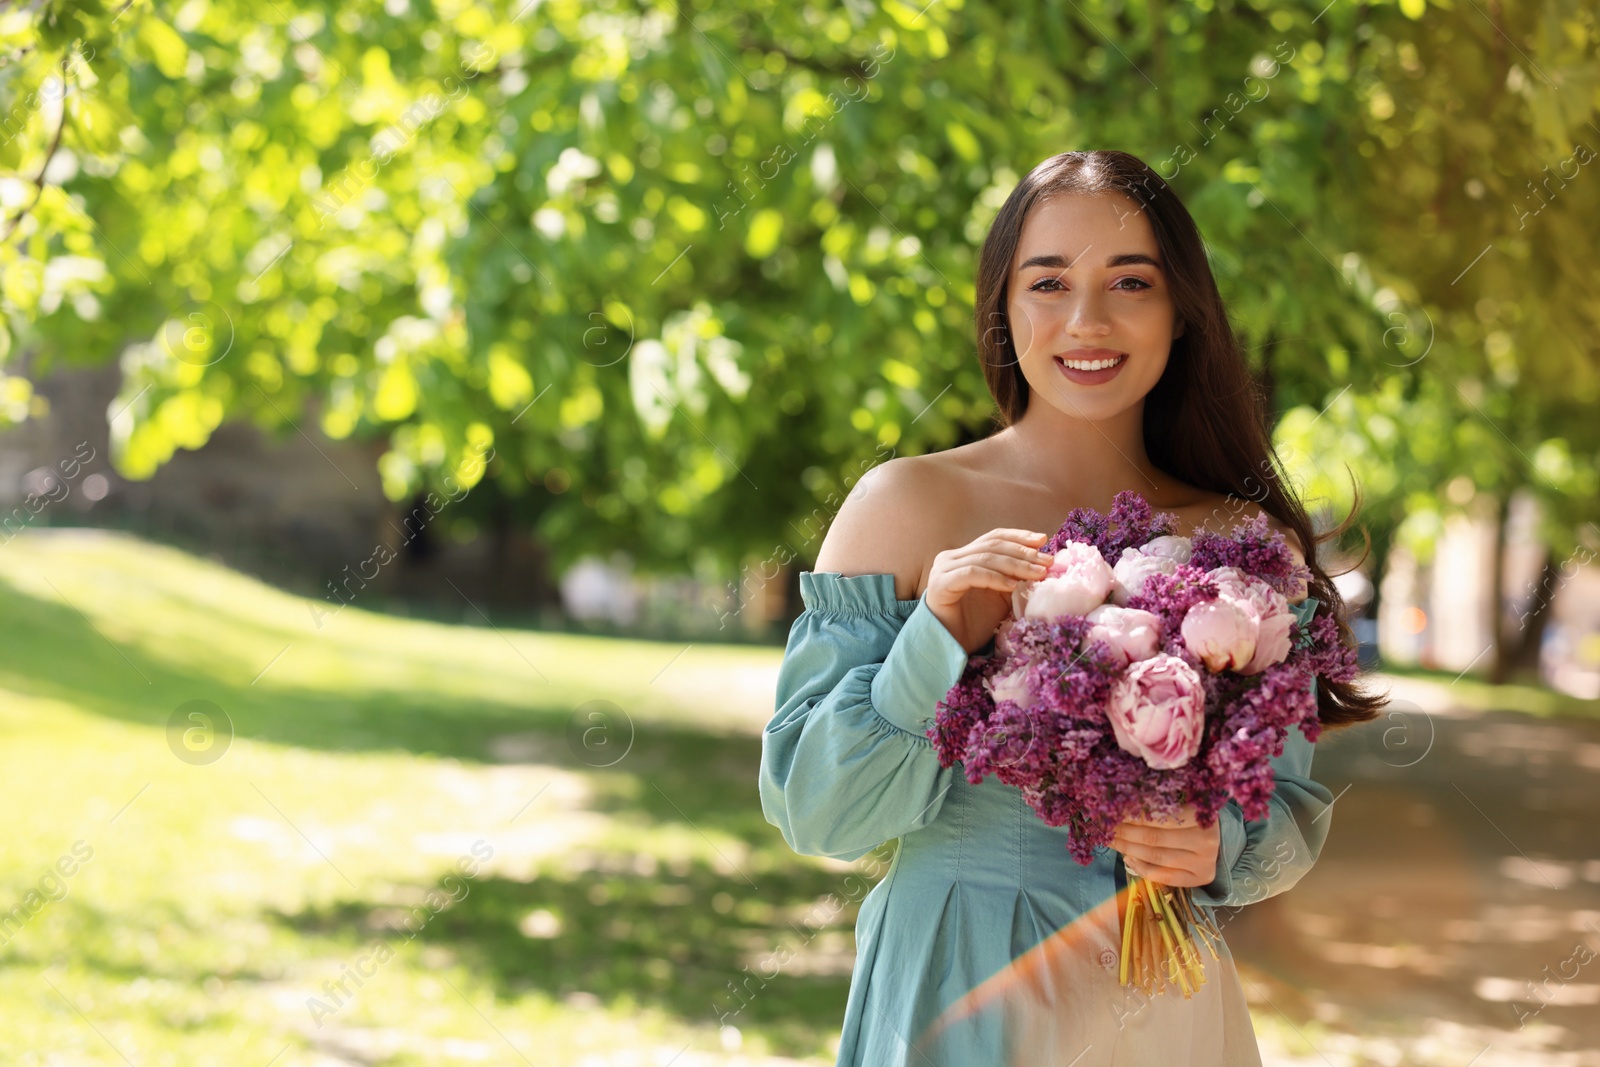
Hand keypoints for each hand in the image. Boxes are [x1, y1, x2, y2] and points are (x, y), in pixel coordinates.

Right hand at [925, 527, 1051, 652]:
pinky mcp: (940, 583)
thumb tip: (1041, 563)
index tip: (1043, 540)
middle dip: (1023, 552)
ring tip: (1037, 573)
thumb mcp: (1000, 596)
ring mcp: (943, 569)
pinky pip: (971, 574)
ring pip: (984, 558)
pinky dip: (994, 577)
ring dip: (1015, 564)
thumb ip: (1014, 577)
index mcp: (963, 556)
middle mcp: (951, 558)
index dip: (1019, 536)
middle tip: (1046, 560)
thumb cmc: (974, 623)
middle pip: (992, 546)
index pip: (994, 537)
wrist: (950, 646)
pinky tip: (1012, 585)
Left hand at [1110, 805, 1219, 887]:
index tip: (1113, 811)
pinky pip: (1165, 876)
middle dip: (1125, 832)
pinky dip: (1142, 868)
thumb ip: (1157, 803)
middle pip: (1154, 838)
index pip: (1159, 817)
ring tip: (1111, 840)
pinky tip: (1127, 857)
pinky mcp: (1200, 878)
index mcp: (1201, 817)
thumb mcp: (1181, 802)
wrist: (1217, 836)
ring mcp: (1204, 862)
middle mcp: (1206, 841)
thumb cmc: (1192, 814)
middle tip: (1106, 826)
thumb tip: (1121, 804)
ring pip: (1157, 857)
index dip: (1133, 815)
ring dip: (1128, 848)